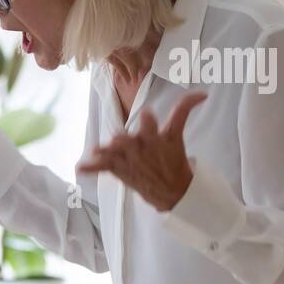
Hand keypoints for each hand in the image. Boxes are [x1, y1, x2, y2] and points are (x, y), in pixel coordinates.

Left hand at [78, 90, 207, 211]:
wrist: (171, 190)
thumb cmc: (172, 158)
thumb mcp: (177, 134)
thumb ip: (184, 111)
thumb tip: (203, 93)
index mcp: (154, 138)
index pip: (152, 125)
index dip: (149, 120)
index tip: (148, 114)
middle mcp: (139, 148)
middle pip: (127, 141)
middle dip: (123, 140)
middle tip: (118, 139)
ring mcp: (127, 160)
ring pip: (113, 154)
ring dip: (106, 153)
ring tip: (96, 151)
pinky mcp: (118, 169)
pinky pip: (101, 168)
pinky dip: (91, 168)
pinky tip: (79, 168)